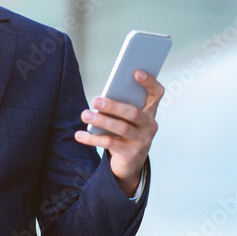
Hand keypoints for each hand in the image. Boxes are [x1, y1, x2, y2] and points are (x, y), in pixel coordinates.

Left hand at [75, 70, 163, 196]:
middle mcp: (150, 125)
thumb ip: (119, 107)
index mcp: (150, 111)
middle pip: (133, 112)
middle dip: (113, 105)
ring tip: (85, 115)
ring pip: (122, 128)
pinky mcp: (132, 154)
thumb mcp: (125, 119)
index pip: (156, 93)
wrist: (129, 163)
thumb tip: (101, 99)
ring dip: (101, 120)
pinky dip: (93, 139)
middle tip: (95, 100)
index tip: (136, 72)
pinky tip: (80, 135)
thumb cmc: (124, 134)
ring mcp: (143, 141)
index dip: (149, 82)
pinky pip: (110, 143)